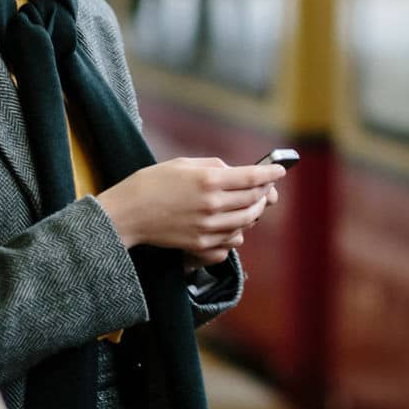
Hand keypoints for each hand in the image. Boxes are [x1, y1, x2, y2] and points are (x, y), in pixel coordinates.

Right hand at [96, 156, 283, 255]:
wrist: (128, 213)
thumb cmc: (152, 182)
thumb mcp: (183, 163)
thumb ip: (213, 166)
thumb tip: (235, 171)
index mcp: (208, 180)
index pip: (252, 177)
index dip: (270, 172)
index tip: (280, 170)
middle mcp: (212, 205)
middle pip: (253, 199)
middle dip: (265, 191)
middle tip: (267, 186)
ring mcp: (208, 228)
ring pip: (246, 221)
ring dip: (254, 211)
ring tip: (253, 203)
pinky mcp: (201, 244)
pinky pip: (232, 240)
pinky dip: (239, 230)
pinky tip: (235, 222)